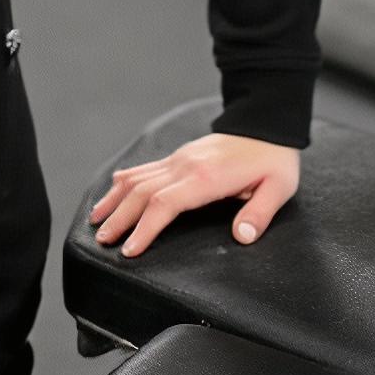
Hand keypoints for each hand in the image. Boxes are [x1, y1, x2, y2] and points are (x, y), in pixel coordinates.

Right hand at [89, 132, 299, 255]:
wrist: (267, 124)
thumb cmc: (273, 160)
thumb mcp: (278, 188)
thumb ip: (259, 213)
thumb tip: (241, 236)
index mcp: (206, 177)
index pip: (165, 203)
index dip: (144, 227)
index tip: (130, 250)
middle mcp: (185, 166)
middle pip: (142, 192)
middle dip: (120, 218)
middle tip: (103, 241)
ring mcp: (179, 159)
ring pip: (137, 178)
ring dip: (115, 199)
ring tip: (97, 220)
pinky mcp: (179, 156)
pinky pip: (145, 168)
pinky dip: (124, 180)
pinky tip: (112, 190)